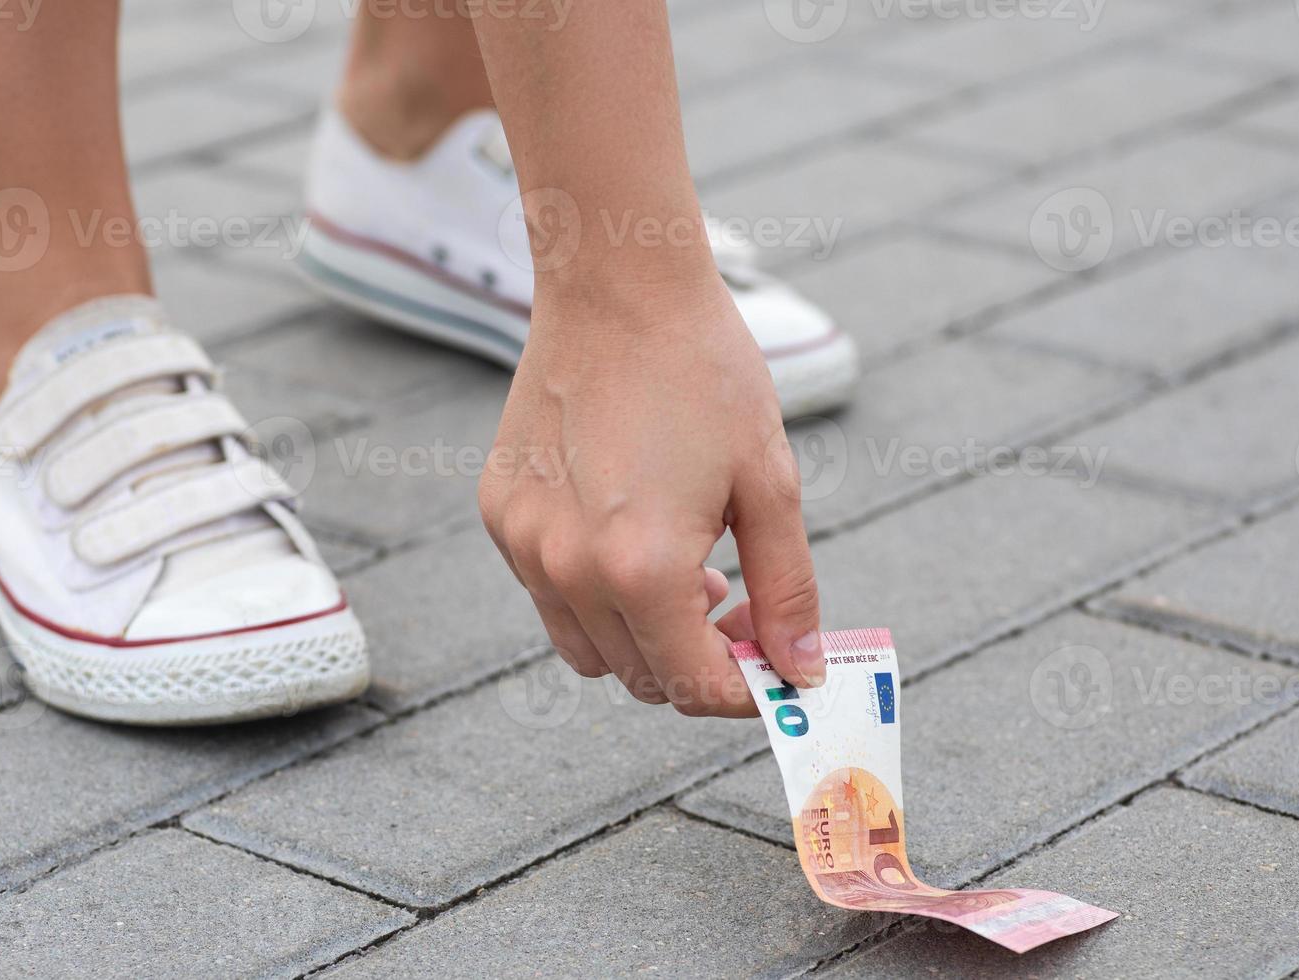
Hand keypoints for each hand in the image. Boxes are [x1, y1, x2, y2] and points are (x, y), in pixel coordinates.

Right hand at [479, 278, 823, 716]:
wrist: (618, 288)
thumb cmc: (704, 374)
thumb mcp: (770, 484)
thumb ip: (789, 591)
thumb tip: (799, 672)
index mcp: (643, 567)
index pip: (694, 687)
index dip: (746, 691)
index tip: (773, 665)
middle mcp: (569, 569)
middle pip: (640, 679)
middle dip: (698, 663)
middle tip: (739, 605)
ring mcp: (523, 545)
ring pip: (587, 650)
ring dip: (643, 637)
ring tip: (686, 570)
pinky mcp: (499, 515)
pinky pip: (548, 594)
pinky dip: (594, 592)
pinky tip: (630, 530)